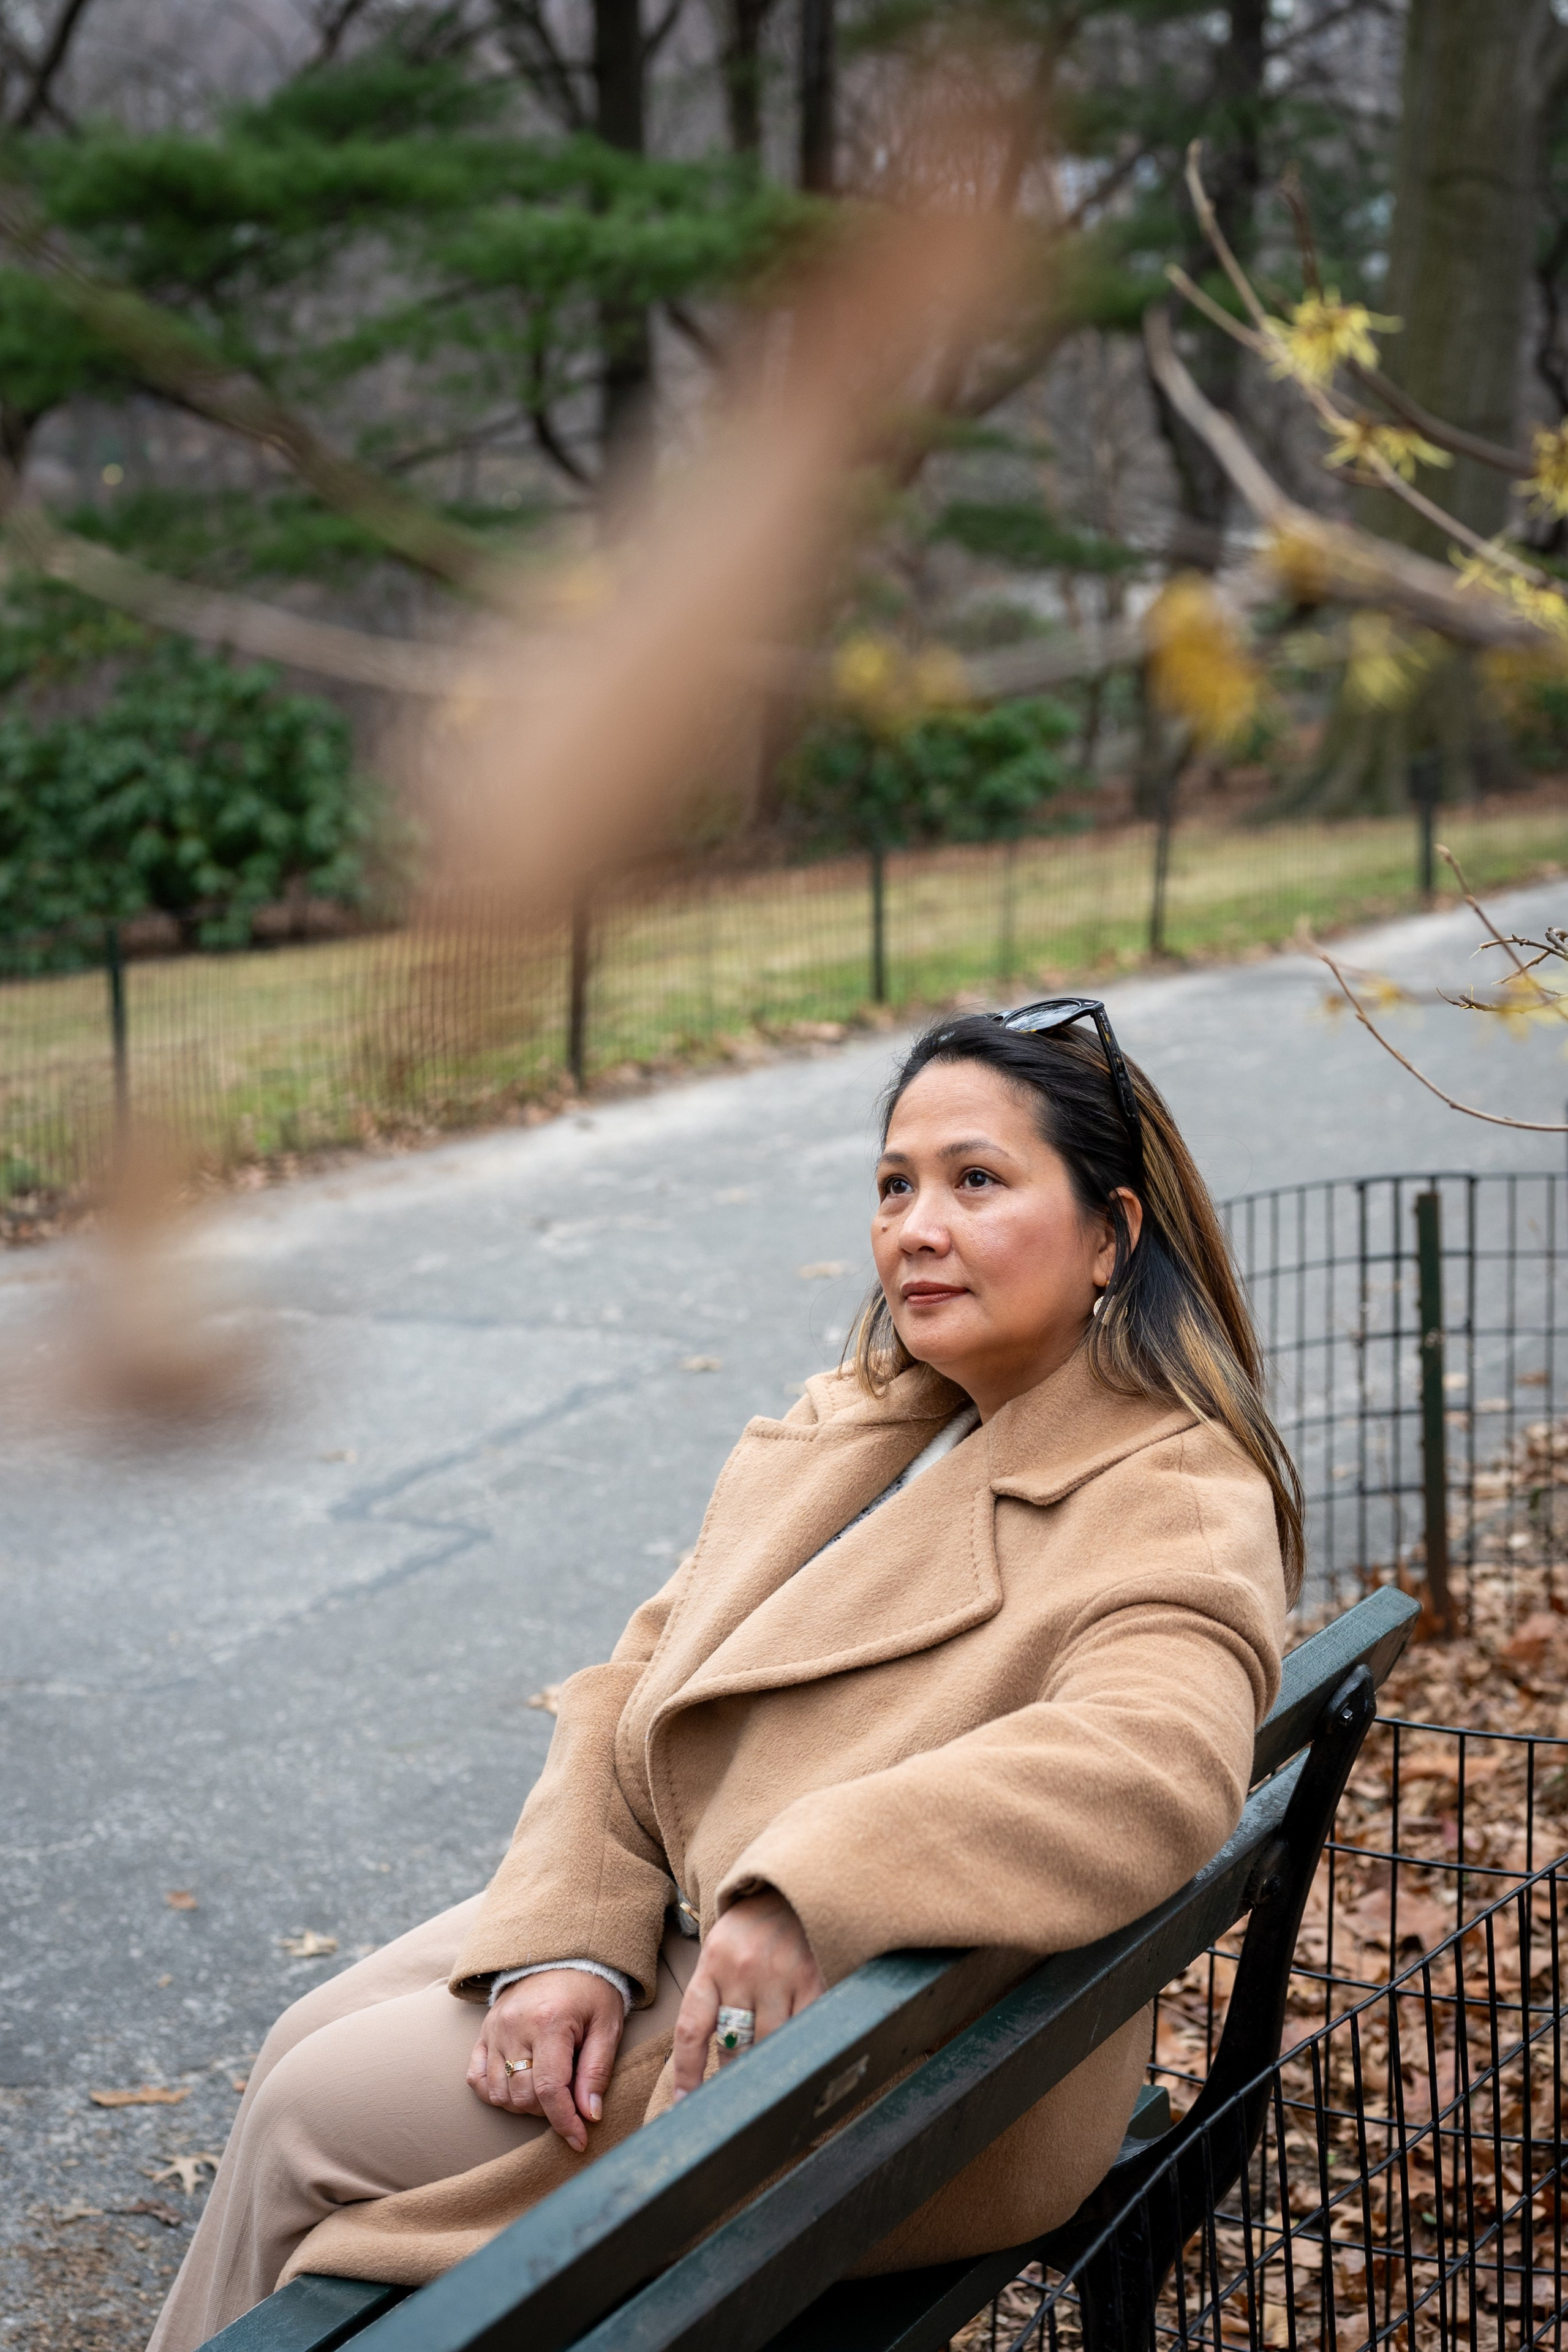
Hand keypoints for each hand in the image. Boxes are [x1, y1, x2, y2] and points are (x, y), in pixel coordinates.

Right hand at [468, 1969, 623, 2152]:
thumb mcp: (607, 2026)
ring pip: (499, 2093)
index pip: (550, 2089)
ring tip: (548, 2090)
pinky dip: (494, 2093)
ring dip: (523, 2104)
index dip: (565, 2122)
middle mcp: (515, 2026)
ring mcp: (495, 2028)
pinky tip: (518, 2088)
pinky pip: (477, 2078)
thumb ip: (597, 2071)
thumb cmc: (591, 1992)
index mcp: (550, 2022)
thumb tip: (590, 2115)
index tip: (580, 2140)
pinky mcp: (484, 2031)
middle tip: (570, 2099)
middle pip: (523, 2095)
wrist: (565, 1955)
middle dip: (549, 2111)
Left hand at [671, 1889, 824, 2098]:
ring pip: (768, 2045)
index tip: (685, 2107)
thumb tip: (711, 2057)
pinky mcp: (814, 1978)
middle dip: (731, 2077)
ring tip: (767, 2083)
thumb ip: (715, 1996)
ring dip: (766, 2069)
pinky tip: (798, 2062)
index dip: (688, 2075)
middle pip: (731, 2046)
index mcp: (712, 1962)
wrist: (796, 1882)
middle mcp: (742, 1969)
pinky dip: (799, 2050)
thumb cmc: (754, 1924)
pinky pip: (803, 2030)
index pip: (692, 2030)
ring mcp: (780, 1974)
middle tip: (733, 2100)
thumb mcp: (722, 1949)